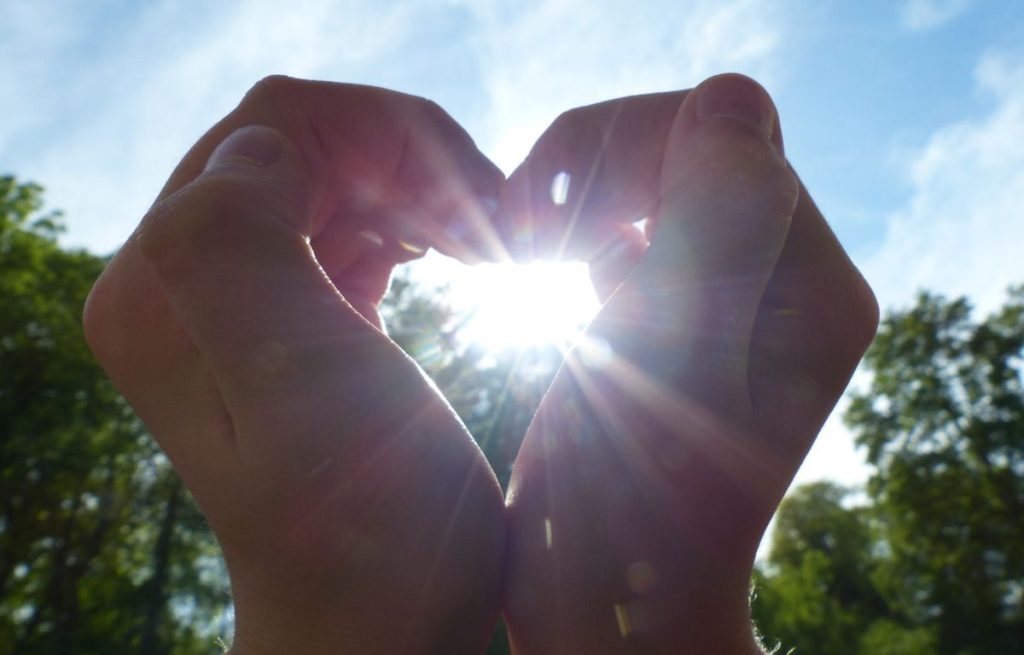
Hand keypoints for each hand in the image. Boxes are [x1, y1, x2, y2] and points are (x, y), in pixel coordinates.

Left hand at [83, 77, 506, 653]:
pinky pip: (347, 223)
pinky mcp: (292, 317)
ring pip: (333, 176)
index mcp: (165, 290)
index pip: (272, 130)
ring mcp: (235, 301)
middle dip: (411, 165)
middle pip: (303, 145)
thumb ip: (239, 256)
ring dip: (420, 191)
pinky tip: (457, 256)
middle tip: (493, 230)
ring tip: (486, 247)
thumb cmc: (367, 536)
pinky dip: (411, 222)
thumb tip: (262, 148)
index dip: (387, 140)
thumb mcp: (301, 398)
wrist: (382, 621)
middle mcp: (181, 285)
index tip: (476, 208)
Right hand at [500, 74, 878, 652]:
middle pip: (689, 142)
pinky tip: (551, 269)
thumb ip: (719, 223)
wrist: (609, 596)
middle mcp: (789, 278)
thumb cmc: (625, 507)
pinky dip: (579, 223)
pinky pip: (634, 214)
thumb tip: (728, 99)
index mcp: (810, 284)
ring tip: (528, 252)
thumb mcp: (671, 361)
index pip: (722, 132)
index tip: (547, 232)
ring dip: (576, 192)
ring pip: (654, 170)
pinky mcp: (683, 305)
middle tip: (525, 244)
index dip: (619, 155)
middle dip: (592, 170)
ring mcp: (735, 290)